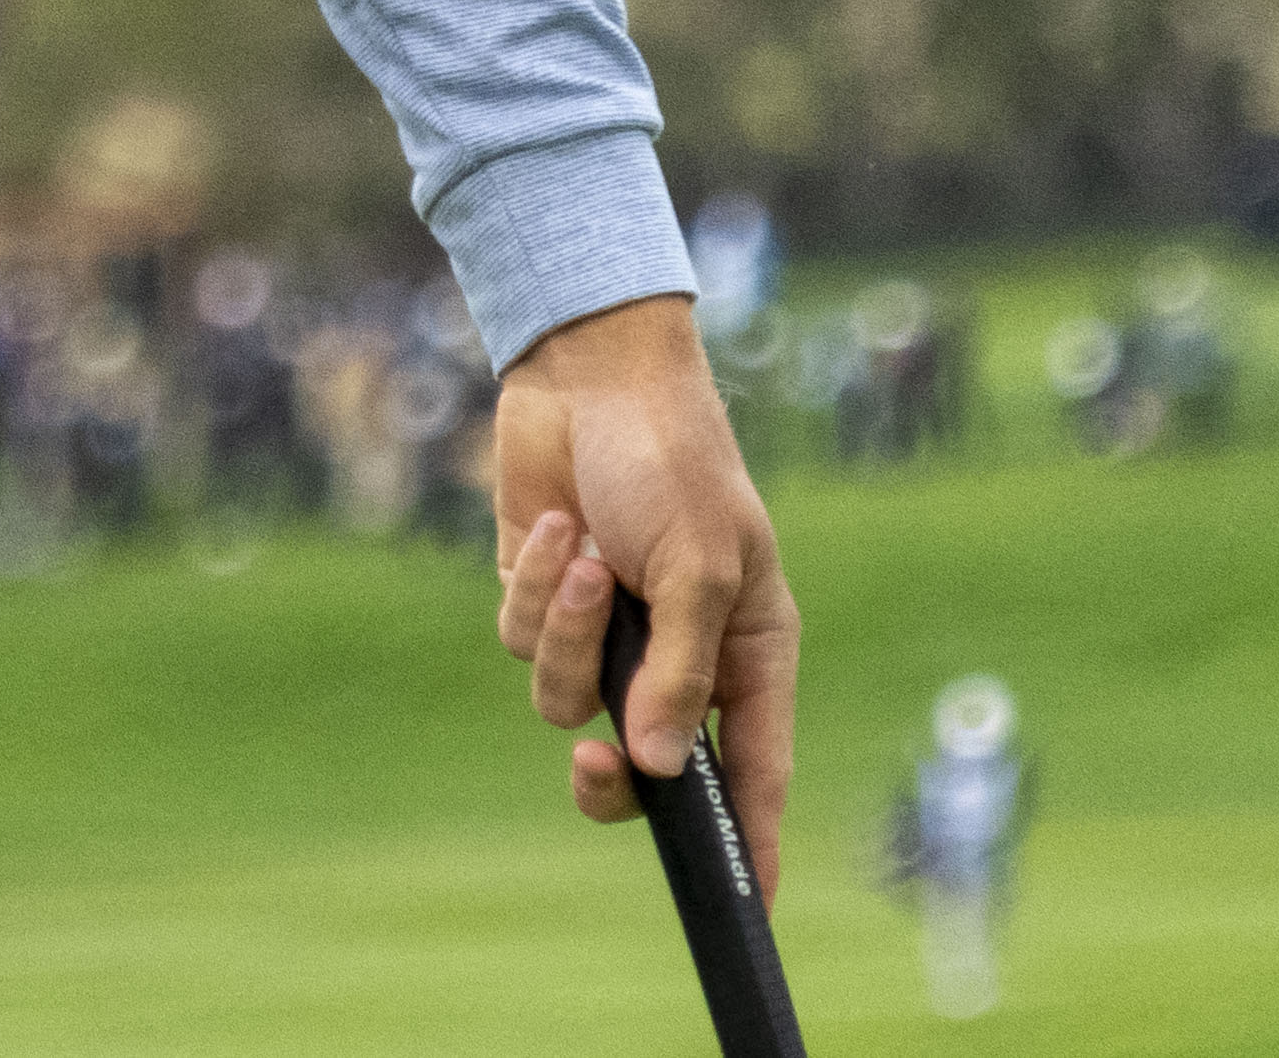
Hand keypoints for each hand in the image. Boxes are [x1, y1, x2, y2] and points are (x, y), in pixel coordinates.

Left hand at [492, 291, 797, 892]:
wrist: (591, 373)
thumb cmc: (674, 460)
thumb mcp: (702, 563)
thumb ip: (682, 670)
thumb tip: (666, 768)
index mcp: (746, 650)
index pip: (755, 769)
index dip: (751, 839)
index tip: (748, 906)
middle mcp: (676, 654)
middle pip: (640, 767)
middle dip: (609, 772)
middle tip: (592, 758)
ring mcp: (606, 631)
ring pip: (565, 701)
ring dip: (570, 633)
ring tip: (589, 559)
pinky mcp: (541, 601)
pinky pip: (523, 638)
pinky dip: (537, 587)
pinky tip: (558, 527)